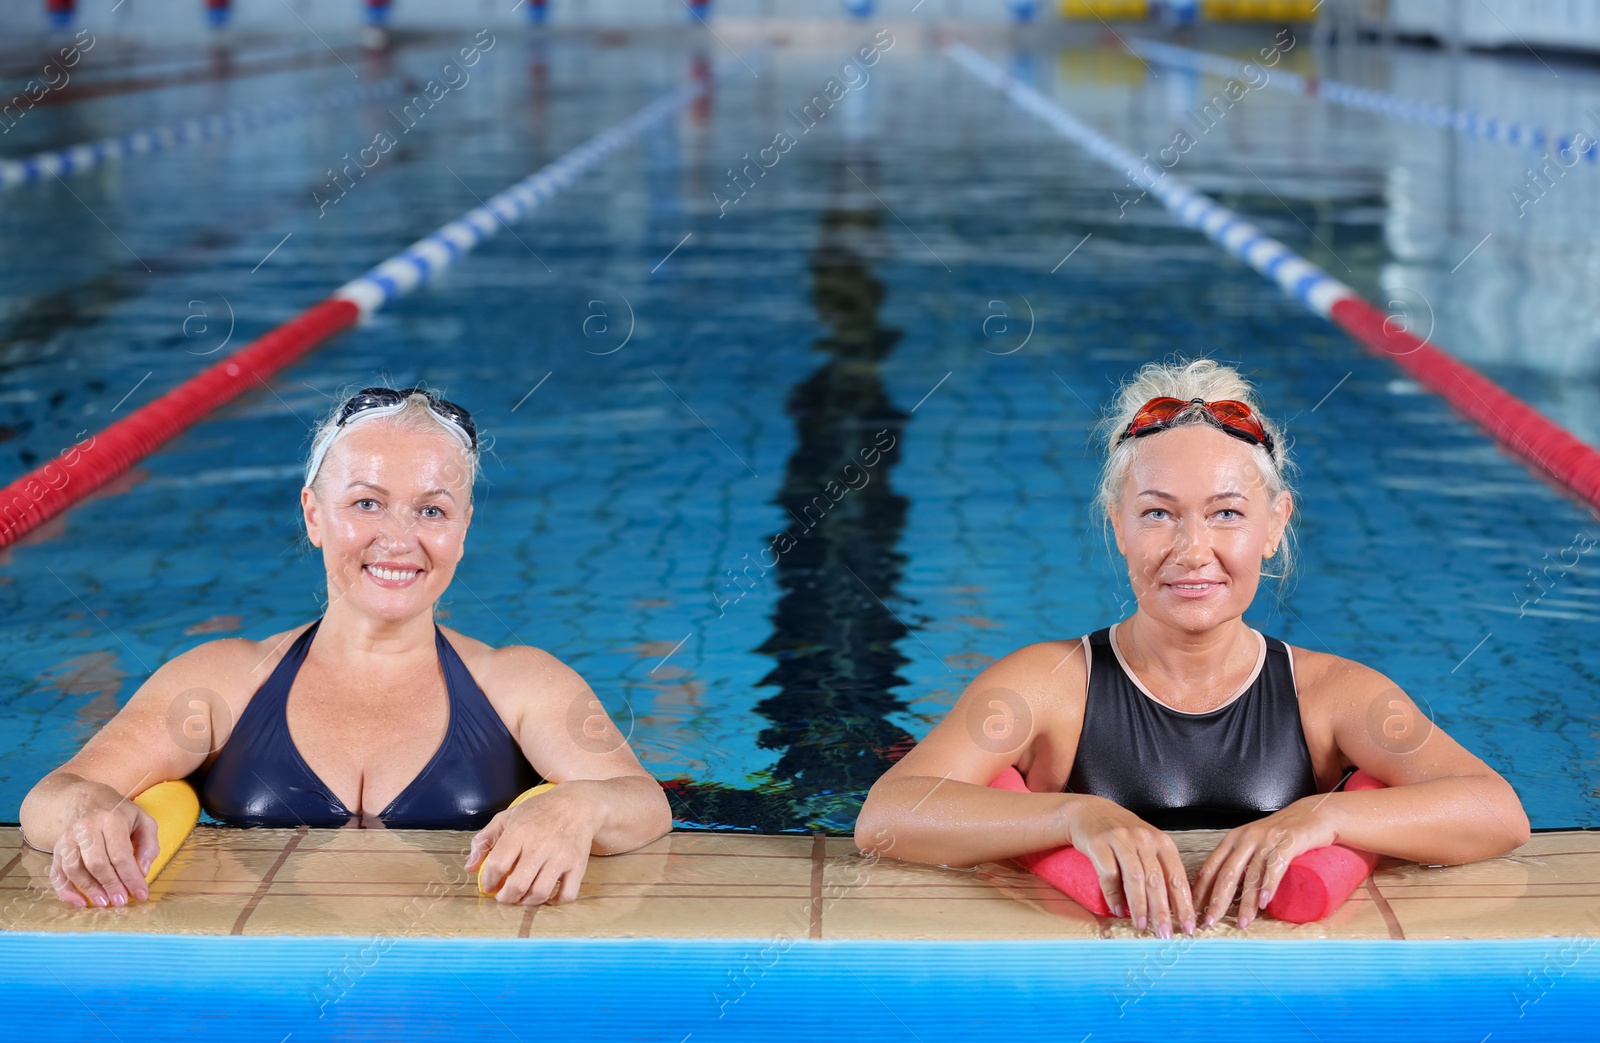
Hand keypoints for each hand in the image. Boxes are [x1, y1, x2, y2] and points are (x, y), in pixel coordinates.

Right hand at [49, 796, 159, 907]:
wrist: (84, 797)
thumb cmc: (118, 812)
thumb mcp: (142, 819)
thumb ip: (148, 844)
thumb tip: (143, 871)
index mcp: (111, 819)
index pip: (120, 854)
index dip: (131, 877)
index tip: (141, 894)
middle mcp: (86, 828)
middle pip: (97, 863)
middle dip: (111, 885)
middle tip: (122, 902)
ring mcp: (67, 838)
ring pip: (74, 869)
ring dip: (89, 889)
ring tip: (104, 903)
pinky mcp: (56, 848)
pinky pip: (57, 873)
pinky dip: (65, 890)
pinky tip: (79, 902)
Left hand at [467, 784, 596, 905]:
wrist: (577, 804)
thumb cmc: (538, 812)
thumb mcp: (506, 817)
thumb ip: (484, 840)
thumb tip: (470, 868)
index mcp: (519, 832)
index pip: (497, 865)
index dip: (489, 881)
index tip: (490, 884)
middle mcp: (540, 846)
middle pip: (517, 885)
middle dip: (505, 898)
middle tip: (504, 896)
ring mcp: (561, 857)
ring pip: (540, 893)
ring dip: (526, 902)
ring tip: (522, 897)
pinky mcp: (578, 865)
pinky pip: (567, 894)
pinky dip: (555, 902)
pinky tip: (547, 897)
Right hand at [1063, 794, 1194, 936]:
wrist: (1090, 812)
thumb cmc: (1123, 835)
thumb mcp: (1147, 846)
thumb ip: (1160, 871)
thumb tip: (1173, 910)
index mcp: (1161, 842)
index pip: (1177, 877)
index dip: (1184, 904)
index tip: (1188, 926)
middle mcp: (1143, 839)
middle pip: (1157, 880)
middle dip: (1162, 911)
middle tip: (1165, 934)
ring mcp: (1121, 839)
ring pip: (1135, 877)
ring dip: (1139, 905)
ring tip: (1142, 926)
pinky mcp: (1098, 842)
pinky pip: (1108, 873)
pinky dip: (1113, 895)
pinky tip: (1117, 910)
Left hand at [1192, 796, 1337, 929]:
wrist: (1315, 813)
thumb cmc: (1283, 834)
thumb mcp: (1255, 845)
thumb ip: (1242, 863)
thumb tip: (1223, 894)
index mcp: (1233, 839)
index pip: (1210, 867)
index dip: (1200, 890)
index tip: (1193, 911)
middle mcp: (1246, 837)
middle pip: (1227, 873)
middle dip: (1217, 900)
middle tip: (1211, 922)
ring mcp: (1268, 838)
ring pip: (1251, 873)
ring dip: (1246, 901)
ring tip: (1243, 922)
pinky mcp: (1290, 841)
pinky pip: (1276, 864)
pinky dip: (1269, 885)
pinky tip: (1264, 902)